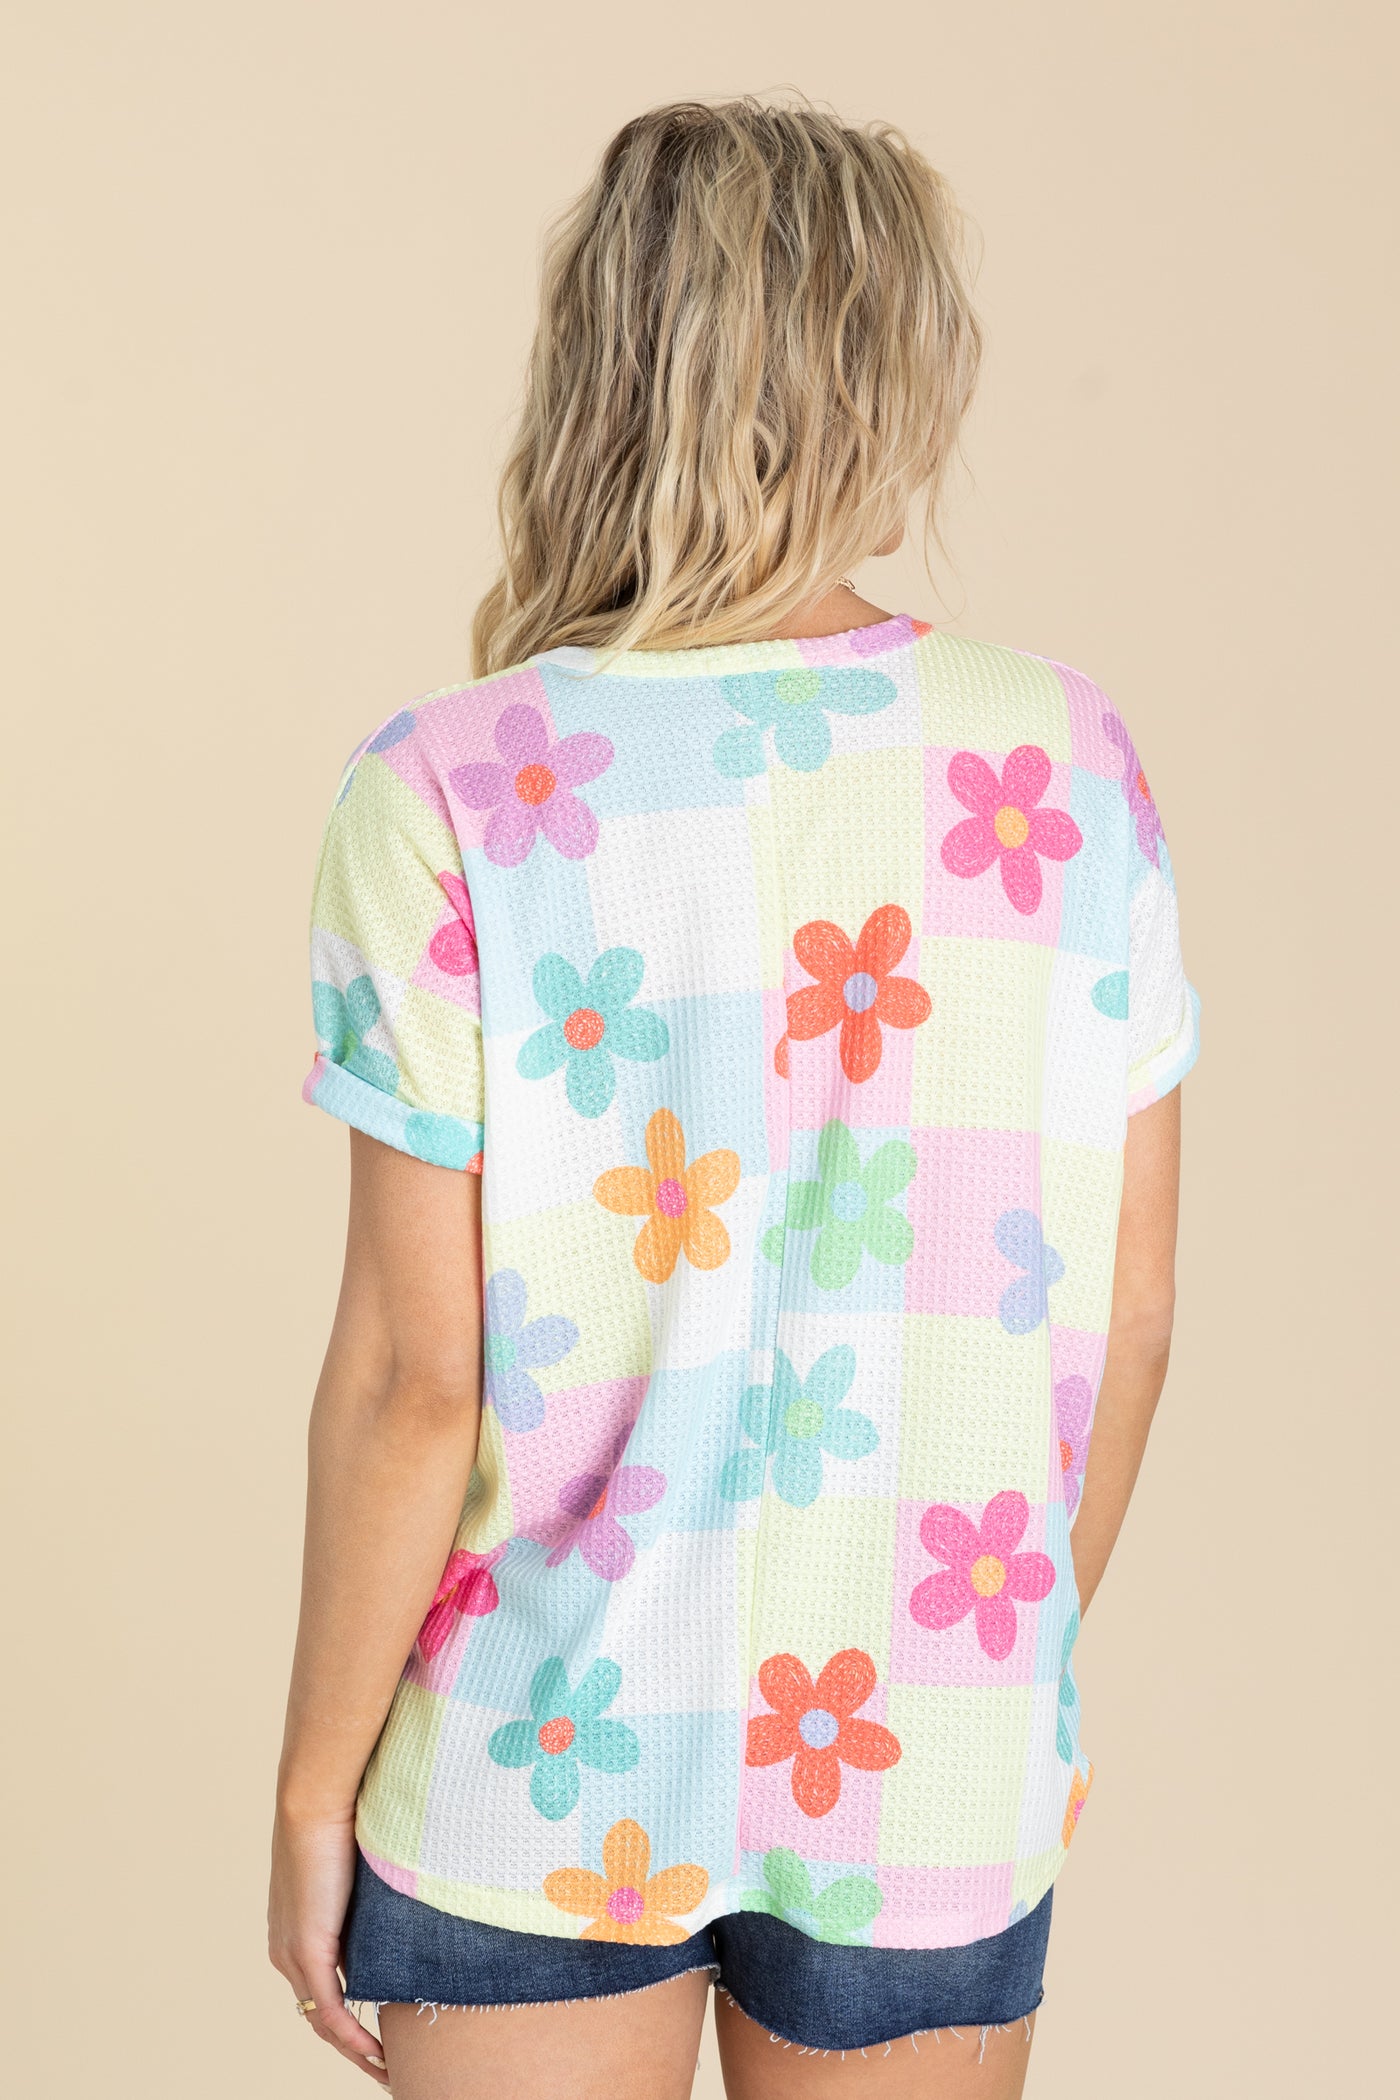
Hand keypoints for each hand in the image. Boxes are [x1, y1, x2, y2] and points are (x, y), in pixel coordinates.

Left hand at [269, 1807, 389, 2084]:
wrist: (317, 1797)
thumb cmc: (341, 1819)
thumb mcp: (356, 1870)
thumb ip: (368, 1899)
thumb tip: (401, 1909)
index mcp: (292, 1931)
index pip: (320, 1990)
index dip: (347, 2020)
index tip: (379, 2037)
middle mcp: (285, 1950)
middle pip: (320, 2015)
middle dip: (353, 2047)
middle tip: (386, 2066)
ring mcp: (291, 1953)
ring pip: (323, 2020)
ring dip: (355, 2050)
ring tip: (386, 2068)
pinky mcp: (306, 1949)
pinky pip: (328, 2009)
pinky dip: (351, 2036)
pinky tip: (374, 2052)